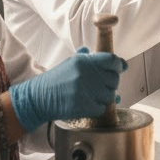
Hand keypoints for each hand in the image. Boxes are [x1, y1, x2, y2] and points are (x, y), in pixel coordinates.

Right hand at [9, 48, 126, 131]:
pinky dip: (98, 108)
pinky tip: (91, 105)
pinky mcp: (83, 105)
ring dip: (106, 97)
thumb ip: (84, 58)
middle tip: (104, 85)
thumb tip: (93, 52)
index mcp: (83, 61)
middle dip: (112, 83)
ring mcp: (84, 90)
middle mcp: (85, 73)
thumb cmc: (54, 81)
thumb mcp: (68, 63)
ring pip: (110, 95)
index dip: (119, 65)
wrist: (37, 98)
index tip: (121, 67)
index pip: (111, 60)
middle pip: (114, 79)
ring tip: (96, 96)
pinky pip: (101, 108)